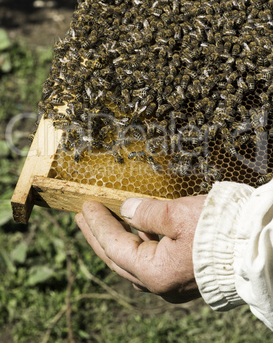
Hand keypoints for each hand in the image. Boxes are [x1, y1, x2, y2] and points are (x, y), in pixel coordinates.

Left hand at [75, 195, 206, 302]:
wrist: (254, 246)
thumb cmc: (219, 230)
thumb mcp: (177, 214)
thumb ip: (146, 213)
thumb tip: (126, 209)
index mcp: (156, 273)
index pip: (114, 247)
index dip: (97, 225)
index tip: (84, 206)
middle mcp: (160, 284)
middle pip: (118, 259)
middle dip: (98, 237)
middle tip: (83, 218)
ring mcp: (172, 282)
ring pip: (133, 261)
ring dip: (117, 240)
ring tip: (103, 222)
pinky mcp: (182, 274)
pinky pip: (150, 259)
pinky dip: (138, 244)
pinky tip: (134, 230)